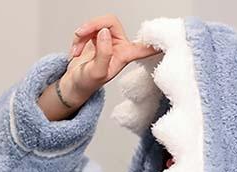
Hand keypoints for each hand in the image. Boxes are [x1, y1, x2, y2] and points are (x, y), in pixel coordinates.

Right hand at [38, 14, 158, 120]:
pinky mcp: (96, 38)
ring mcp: (107, 41)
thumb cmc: (86, 83)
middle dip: (93, 25)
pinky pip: (88, 28)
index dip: (152, 44)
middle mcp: (119, 46)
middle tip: (81, 34)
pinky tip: (76, 50)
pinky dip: (79, 37)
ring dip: (83, 33)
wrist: (73, 84)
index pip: (142, 48)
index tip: (162, 41)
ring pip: (97, 23)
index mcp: (124, 56)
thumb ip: (103, 53)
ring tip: (77, 49)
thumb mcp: (96, 72)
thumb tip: (105, 32)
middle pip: (111, 22)